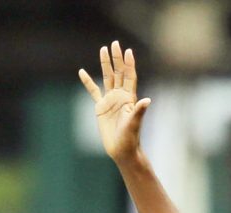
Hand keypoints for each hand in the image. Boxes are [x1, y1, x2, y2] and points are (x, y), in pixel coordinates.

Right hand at [78, 40, 150, 163]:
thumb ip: (139, 111)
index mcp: (129, 98)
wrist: (122, 151)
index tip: (128, 51)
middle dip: (117, 59)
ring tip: (103, 49)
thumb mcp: (134, 124)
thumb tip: (148, 100)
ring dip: (105, 64)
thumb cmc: (130, 139)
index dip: (129, 64)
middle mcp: (120, 97)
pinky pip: (93, 91)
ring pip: (107, 78)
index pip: (129, 77)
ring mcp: (110, 101)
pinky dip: (88, 82)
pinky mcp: (101, 107)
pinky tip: (82, 72)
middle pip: (118, 73)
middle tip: (115, 43)